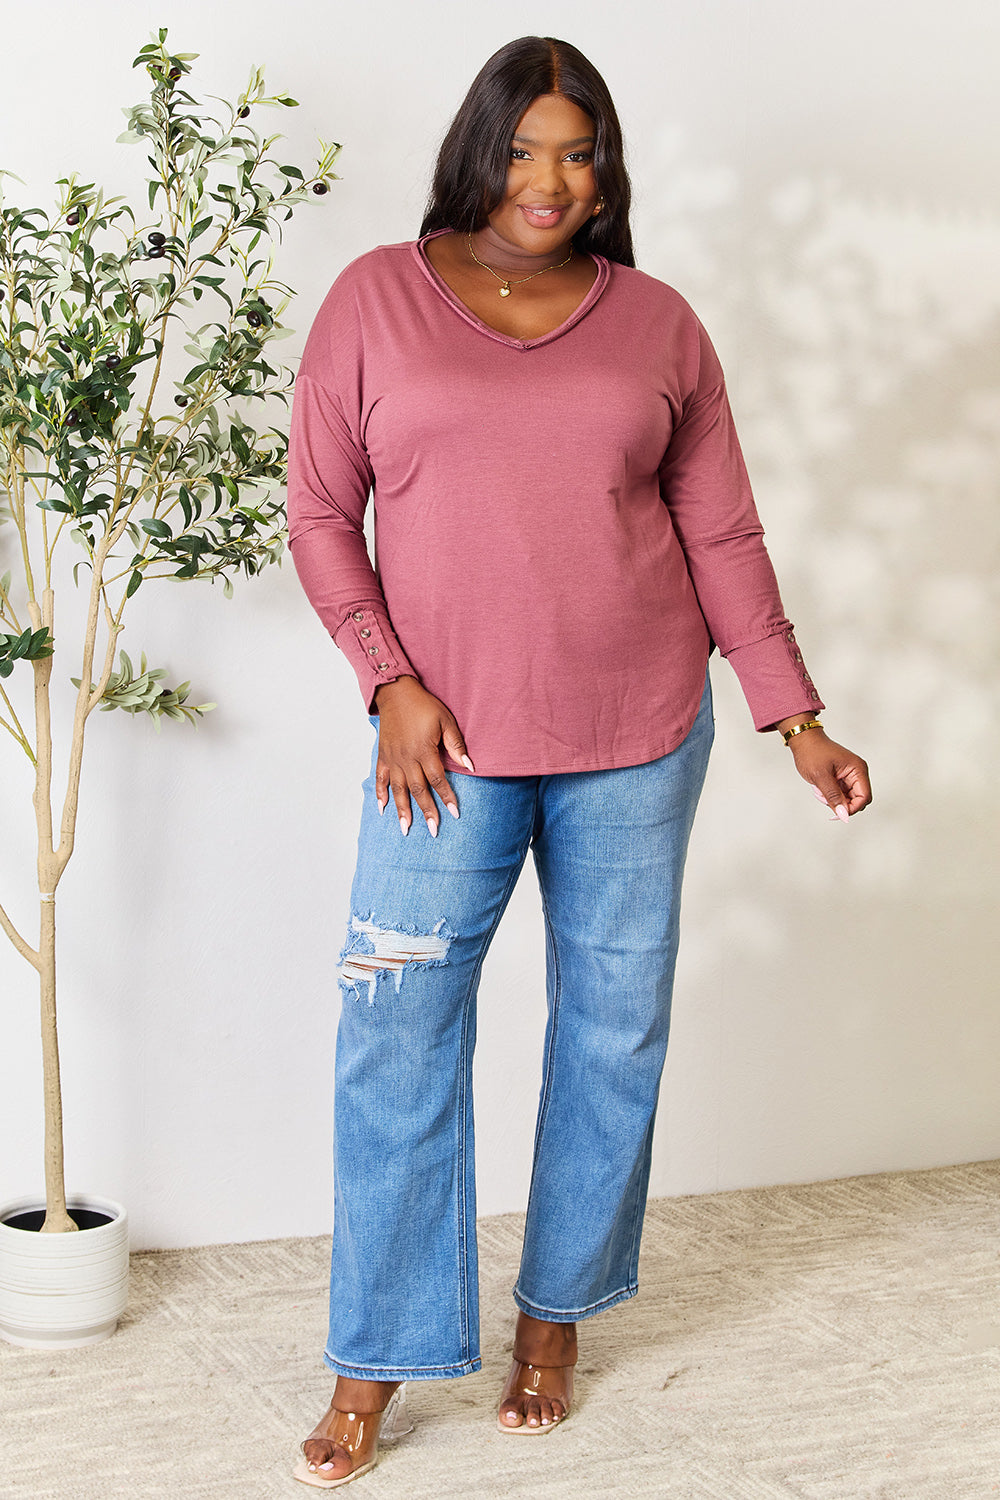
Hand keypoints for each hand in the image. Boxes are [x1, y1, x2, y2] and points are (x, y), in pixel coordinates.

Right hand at [372, 676, 473, 835]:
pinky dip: (380, 794)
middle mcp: (407, 758)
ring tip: (406, 829)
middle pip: (418, 790)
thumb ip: (456, 744)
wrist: (396, 692)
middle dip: (427, 811)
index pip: (438, 780)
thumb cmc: (423, 705)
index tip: (454, 813)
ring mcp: (393, 758)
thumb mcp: (445, 720)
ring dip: (402, 811)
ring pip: (398, 789)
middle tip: (433, 830)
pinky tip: (383, 809)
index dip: (447, 797)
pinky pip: (380, 779)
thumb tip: (470, 766)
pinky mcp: (383, 756)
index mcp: (424, 750)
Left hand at [782, 725, 871, 820]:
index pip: (864, 797)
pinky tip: (819, 789)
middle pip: (858, 800)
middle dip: (841, 804)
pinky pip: (841, 794)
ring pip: (848, 799)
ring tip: (819, 790)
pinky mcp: (842, 779)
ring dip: (834, 800)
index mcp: (858, 769)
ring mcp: (850, 776)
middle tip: (824, 797)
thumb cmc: (812, 753)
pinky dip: (830, 796)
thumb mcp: (821, 777)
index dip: (852, 808)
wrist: (803, 741)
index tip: (836, 812)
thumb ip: (833, 797)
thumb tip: (844, 815)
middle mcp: (857, 773)